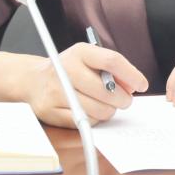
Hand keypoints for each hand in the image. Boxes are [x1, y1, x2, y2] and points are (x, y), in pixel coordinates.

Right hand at [26, 43, 148, 128]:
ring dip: (109, 111)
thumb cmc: (69, 70)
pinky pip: (85, 122)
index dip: (131, 74)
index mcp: (80, 52)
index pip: (112, 60)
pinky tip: (90, 111)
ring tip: (106, 105)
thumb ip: (112, 69)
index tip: (142, 85)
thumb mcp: (88, 60)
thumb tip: (133, 86)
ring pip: (98, 110)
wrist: (33, 81)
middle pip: (107, 90)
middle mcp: (66, 69)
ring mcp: (57, 91)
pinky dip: (94, 119)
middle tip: (125, 100)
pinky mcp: (51, 111)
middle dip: (123, 99)